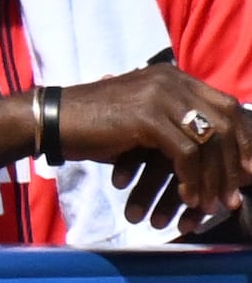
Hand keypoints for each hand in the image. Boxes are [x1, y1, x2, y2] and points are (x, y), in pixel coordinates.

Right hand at [56, 61, 251, 228]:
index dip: (241, 140)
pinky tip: (188, 198)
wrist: (51, 121)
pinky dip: (191, 179)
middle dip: (233, 164)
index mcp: (174, 78)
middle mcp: (173, 81)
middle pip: (224, 123)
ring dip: (215, 178)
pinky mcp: (148, 117)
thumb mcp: (139, 119)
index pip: (225, 107)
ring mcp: (161, 96)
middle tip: (234, 195)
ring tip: (214, 204)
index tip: (244, 171)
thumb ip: (171, 125)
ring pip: (209, 141)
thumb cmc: (91, 126)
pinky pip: (185, 153)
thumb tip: (202, 153)